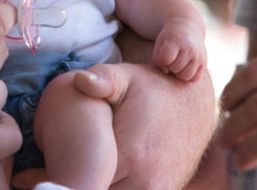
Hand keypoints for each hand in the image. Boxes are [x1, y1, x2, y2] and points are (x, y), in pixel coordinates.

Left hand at [72, 60, 214, 188]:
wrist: (193, 104)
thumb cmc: (151, 89)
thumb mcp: (124, 77)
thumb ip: (100, 78)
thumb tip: (80, 80)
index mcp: (130, 156)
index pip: (87, 179)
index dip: (73, 170)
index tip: (63, 159)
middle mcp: (145, 182)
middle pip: (98, 189)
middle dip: (86, 179)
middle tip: (73, 162)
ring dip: (101, 183)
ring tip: (91, 164)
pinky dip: (117, 184)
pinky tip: (110, 169)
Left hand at [153, 18, 206, 82]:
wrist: (187, 27)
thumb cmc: (169, 38)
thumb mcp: (160, 42)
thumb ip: (157, 59)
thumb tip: (166, 72)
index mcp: (176, 40)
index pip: (166, 59)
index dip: (161, 59)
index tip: (163, 53)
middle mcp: (190, 48)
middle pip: (175, 69)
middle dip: (170, 65)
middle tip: (171, 57)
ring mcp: (199, 56)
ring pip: (186, 77)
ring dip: (179, 73)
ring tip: (177, 63)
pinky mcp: (204, 63)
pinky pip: (194, 79)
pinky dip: (188, 76)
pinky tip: (185, 66)